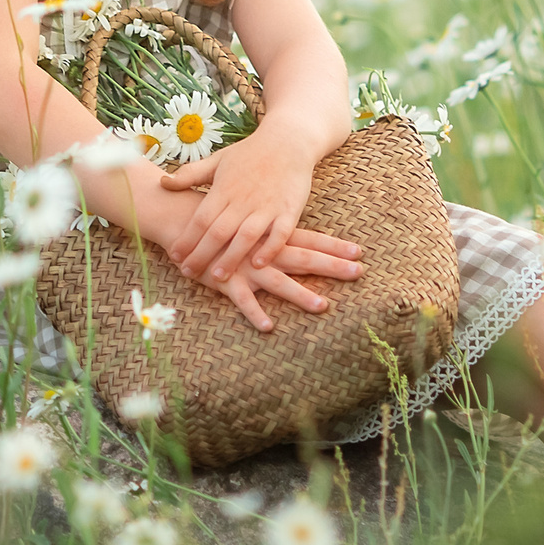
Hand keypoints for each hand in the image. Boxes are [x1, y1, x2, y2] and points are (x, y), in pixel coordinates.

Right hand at [122, 181, 361, 332]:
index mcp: (272, 235)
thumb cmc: (220, 218)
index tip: (360, 252)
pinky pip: (243, 300)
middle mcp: (265, 251)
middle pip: (305, 258)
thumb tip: (290, 230)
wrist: (183, 218)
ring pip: (279, 282)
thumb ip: (270, 226)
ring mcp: (247, 267)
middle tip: (360, 272)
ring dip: (301, 294)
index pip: (311, 239)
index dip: (335, 246)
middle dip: (333, 266)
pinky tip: (269, 326)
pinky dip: (255, 313)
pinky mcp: (227, 282)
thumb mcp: (248, 217)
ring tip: (323, 305)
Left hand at [161, 128, 354, 288]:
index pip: (200, 218)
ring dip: (232, 257)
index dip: (186, 238)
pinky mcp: (289, 209)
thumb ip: (191, 174)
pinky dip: (270, 249)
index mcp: (224, 189)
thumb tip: (163, 182)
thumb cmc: (250, 153)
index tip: (174, 255)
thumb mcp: (218, 160)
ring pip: (246, 236)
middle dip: (202, 254)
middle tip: (188, 272)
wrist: (288, 140)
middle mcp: (244, 199)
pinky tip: (258, 263)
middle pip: (219, 232)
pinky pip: (280, 233)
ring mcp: (267, 205)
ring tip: (218, 276)